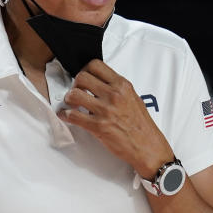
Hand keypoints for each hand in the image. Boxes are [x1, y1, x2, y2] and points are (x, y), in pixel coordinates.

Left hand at [59, 59, 173, 177]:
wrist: (148, 146)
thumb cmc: (141, 125)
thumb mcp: (134, 98)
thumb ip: (117, 89)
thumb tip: (100, 84)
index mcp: (122, 85)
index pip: (95, 65)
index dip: (85, 70)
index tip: (84, 78)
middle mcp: (113, 95)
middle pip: (82, 77)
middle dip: (75, 84)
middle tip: (77, 91)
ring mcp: (105, 110)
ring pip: (74, 94)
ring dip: (68, 99)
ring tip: (71, 104)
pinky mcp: (98, 126)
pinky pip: (73, 116)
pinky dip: (65, 115)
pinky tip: (66, 116)